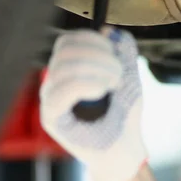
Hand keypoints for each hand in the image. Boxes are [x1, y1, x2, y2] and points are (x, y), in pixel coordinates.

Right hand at [40, 27, 147, 180]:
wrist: (125, 149)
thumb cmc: (124, 116)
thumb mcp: (130, 77)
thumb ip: (123, 52)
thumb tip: (109, 31)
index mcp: (69, 71)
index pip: (68, 42)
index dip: (94, 41)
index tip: (116, 56)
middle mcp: (54, 83)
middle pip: (65, 50)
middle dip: (100, 55)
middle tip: (119, 75)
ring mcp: (50, 100)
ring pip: (65, 67)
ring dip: (98, 70)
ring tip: (114, 85)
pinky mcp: (51, 118)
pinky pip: (61, 90)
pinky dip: (86, 84)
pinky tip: (102, 91)